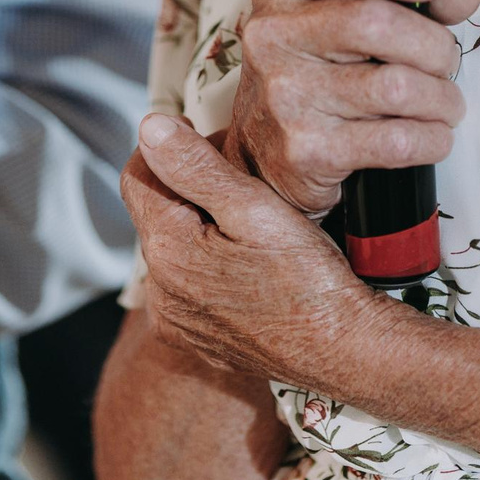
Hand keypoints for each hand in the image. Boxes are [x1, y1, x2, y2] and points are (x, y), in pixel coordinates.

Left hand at [123, 112, 403, 388]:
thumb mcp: (255, 209)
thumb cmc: (309, 282)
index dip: (172, 148)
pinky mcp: (196, 338)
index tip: (210, 143)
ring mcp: (177, 319)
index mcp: (168, 251)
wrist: (343, 349)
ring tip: (251, 226)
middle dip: (190, 188)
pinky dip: (209, 265)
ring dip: (199, 227)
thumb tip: (151, 129)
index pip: (137, 176)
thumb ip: (197, 167)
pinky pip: (187, 284)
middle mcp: (161, 291)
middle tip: (244, 184)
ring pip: (173, 247)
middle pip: (155, 212)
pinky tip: (249, 263)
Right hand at [228, 0, 479, 213]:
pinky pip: (396, 141)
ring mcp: (285, 95)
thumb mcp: (351, 13)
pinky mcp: (307, 150)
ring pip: (396, 86)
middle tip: (444, 60)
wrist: (266, 152)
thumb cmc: (319, 70)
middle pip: (375, 22)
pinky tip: (431, 135)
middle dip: (433, 45)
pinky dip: (432, 138)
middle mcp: (273, 36)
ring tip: (444, 102)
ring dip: (441, 97)